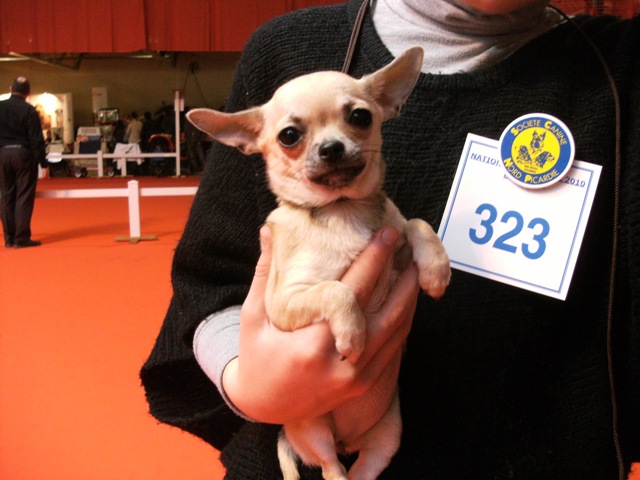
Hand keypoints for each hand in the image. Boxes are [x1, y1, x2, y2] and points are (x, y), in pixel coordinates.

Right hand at [222, 224, 419, 425]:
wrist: (264, 406)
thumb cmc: (256, 358)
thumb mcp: (253, 317)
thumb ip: (264, 273)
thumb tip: (267, 230)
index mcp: (311, 345)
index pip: (353, 294)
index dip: (374, 260)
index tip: (388, 234)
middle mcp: (340, 364)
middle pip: (386, 314)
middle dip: (404, 277)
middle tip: (414, 247)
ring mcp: (356, 379)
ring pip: (396, 332)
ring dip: (409, 298)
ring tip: (417, 268)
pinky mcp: (363, 386)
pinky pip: (393, 349)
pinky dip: (404, 322)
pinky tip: (407, 300)